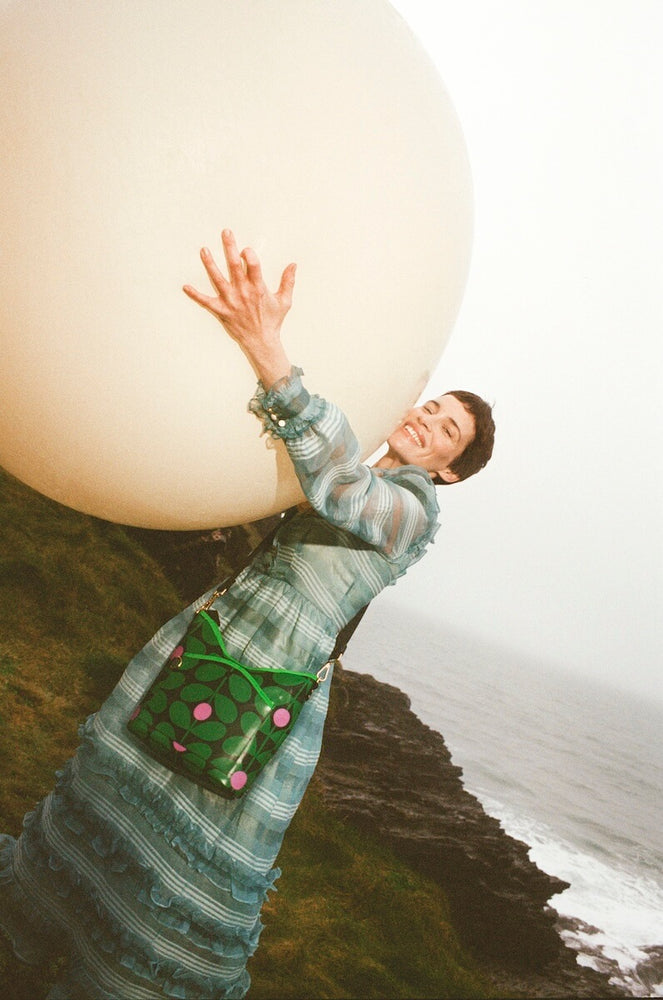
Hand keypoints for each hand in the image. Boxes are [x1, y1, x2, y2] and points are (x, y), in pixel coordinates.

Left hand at [183, 229, 295, 386]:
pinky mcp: (221, 311)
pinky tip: (186, 287)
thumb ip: (288, 281)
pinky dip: (195, 295)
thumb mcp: (284, 301)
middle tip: (225, 233)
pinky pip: (206, 302)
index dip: (249, 255)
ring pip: (218, 279)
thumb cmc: (272, 321)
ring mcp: (231, 301)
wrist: (262, 342)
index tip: (246, 249)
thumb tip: (293, 265)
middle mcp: (243, 293)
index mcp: (258, 288)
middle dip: (230, 247)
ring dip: (210, 264)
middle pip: (234, 266)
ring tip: (203, 250)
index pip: (253, 266)